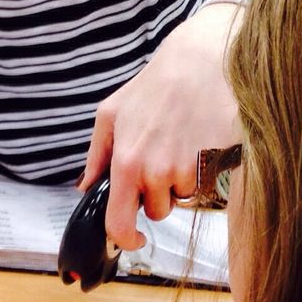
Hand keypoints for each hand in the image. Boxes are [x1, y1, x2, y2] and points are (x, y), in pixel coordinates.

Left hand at [81, 2, 241, 248]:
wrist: (203, 62)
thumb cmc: (156, 85)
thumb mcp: (112, 113)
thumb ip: (97, 156)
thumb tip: (85, 187)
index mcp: (126, 162)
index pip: (119, 222)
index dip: (125, 238)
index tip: (133, 239)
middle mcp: (157, 172)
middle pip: (158, 211)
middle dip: (159, 193)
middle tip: (162, 157)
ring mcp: (189, 170)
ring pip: (184, 198)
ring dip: (183, 180)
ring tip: (182, 143)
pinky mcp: (217, 166)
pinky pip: (208, 185)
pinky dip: (205, 171)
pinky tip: (201, 142)